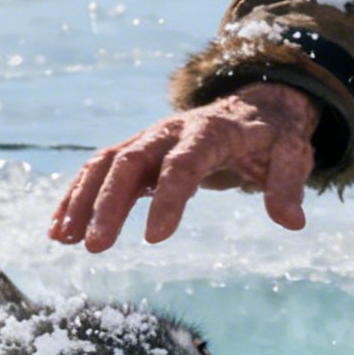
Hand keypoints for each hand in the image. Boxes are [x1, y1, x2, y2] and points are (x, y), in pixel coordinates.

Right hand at [49, 83, 319, 250]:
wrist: (256, 107)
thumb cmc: (274, 137)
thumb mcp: (293, 155)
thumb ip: (287, 186)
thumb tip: (293, 222)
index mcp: (210, 132)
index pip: (184, 164)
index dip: (169, 198)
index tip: (155, 239)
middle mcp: (170, 131)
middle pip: (132, 161)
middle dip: (109, 203)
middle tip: (95, 246)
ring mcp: (149, 139)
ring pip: (106, 163)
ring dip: (82, 200)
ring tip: (64, 240)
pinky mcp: (138, 151)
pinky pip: (99, 170)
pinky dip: (77, 196)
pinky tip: (60, 230)